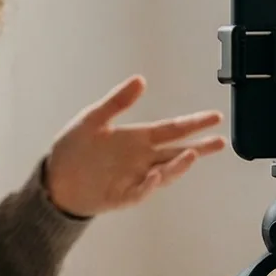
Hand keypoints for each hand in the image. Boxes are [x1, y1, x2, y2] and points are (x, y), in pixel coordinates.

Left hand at [44, 75, 225, 217]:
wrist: (54, 178)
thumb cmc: (74, 148)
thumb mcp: (93, 118)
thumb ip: (117, 101)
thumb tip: (140, 80)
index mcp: (137, 138)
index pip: (172, 129)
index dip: (194, 123)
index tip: (214, 117)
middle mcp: (141, 158)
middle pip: (177, 152)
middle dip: (200, 147)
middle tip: (220, 142)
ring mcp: (135, 178)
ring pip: (165, 172)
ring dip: (179, 165)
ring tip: (192, 154)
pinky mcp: (122, 196)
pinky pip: (140, 191)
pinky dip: (149, 185)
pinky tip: (154, 175)